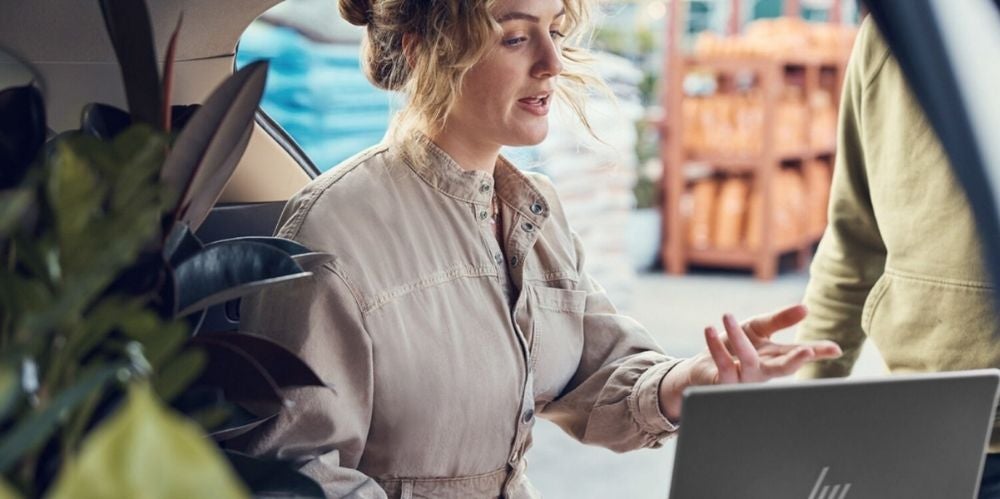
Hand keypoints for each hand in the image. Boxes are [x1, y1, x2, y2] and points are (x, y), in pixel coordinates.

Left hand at [657, 304, 841, 421]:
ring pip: (747, 359)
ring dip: (737, 337)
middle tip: (808, 351)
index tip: (836, 349)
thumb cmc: (734, 347)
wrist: (702, 367)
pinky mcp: (723, 382)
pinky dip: (715, 346)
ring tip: (727, 315)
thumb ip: (780, 319)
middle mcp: (762, 371)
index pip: (799, 353)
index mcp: (774, 358)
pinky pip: (723, 364)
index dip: (818, 352)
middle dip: (796, 361)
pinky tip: (709, 329)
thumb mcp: (757, 329)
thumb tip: (805, 308)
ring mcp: (744, 379)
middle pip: (783, 368)